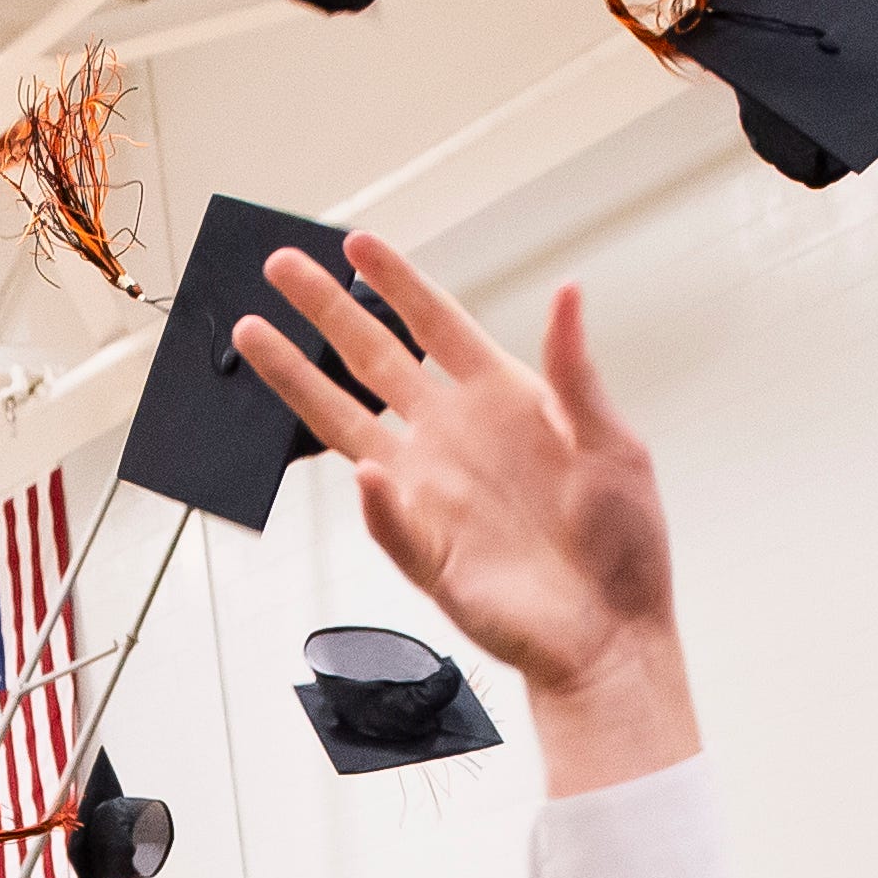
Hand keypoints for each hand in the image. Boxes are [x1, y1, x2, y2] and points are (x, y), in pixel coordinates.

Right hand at [231, 239, 690, 785]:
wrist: (611, 634)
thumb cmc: (623, 544)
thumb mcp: (613, 443)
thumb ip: (575, 372)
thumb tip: (567, 292)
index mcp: (501, 401)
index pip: (434, 324)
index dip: (396, 282)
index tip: (356, 244)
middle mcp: (453, 437)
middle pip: (373, 359)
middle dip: (325, 311)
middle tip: (279, 267)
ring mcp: (431, 492)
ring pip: (347, 424)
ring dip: (299, 382)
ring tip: (254, 337)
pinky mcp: (425, 552)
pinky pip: (388, 521)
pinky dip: (376, 501)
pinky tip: (367, 474)